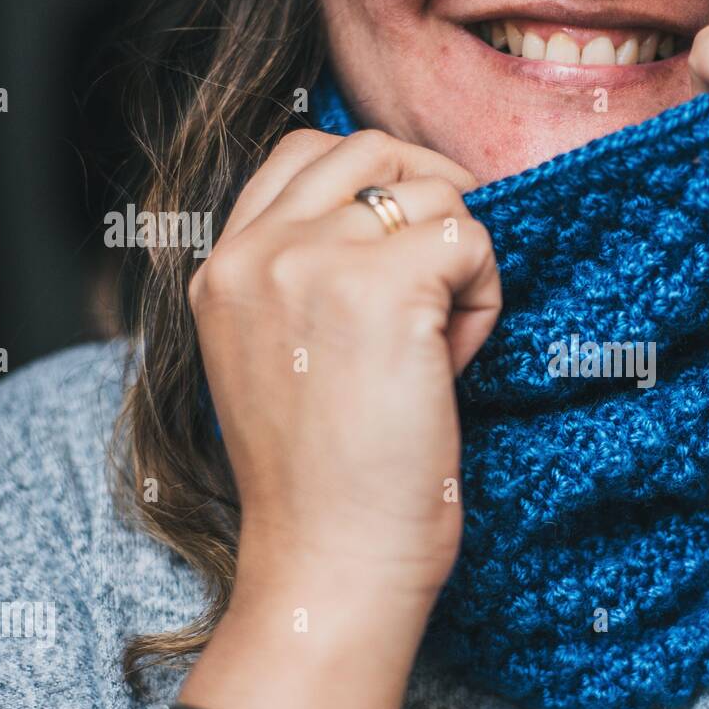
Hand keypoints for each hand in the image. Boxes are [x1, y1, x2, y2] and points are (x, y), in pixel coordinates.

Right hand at [189, 128, 500, 603]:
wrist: (332, 561)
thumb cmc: (326, 480)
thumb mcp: (278, 358)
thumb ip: (308, 278)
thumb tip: (402, 215)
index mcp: (224, 267)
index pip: (305, 152)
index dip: (378, 183)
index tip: (409, 251)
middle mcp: (259, 252)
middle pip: (374, 148)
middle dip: (431, 198)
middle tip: (446, 281)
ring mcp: (316, 261)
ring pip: (436, 194)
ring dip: (461, 262)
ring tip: (441, 346)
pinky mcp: (383, 288)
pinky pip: (472, 240)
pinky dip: (485, 296)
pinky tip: (455, 362)